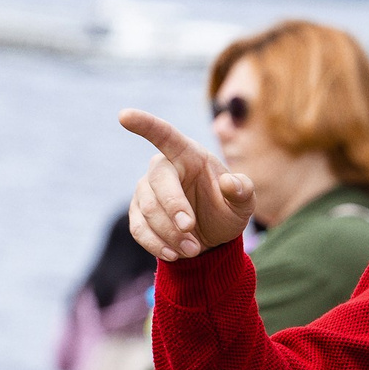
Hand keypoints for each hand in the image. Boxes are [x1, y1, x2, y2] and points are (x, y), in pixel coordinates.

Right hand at [120, 109, 255, 260]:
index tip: (124, 115)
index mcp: (189, 155)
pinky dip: (156, 244)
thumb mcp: (244, 203)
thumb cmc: (228, 209)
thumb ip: (243, 191)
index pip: (165, 135)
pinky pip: (139, 228)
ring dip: (170, 233)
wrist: (214, 237)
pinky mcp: (138, 214)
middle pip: (157, 183)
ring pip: (148, 209)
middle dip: (173, 208)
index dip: (145, 125)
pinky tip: (174, 254)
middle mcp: (163, 169)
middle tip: (190, 228)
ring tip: (193, 249)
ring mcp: (146, 191)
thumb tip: (230, 183)